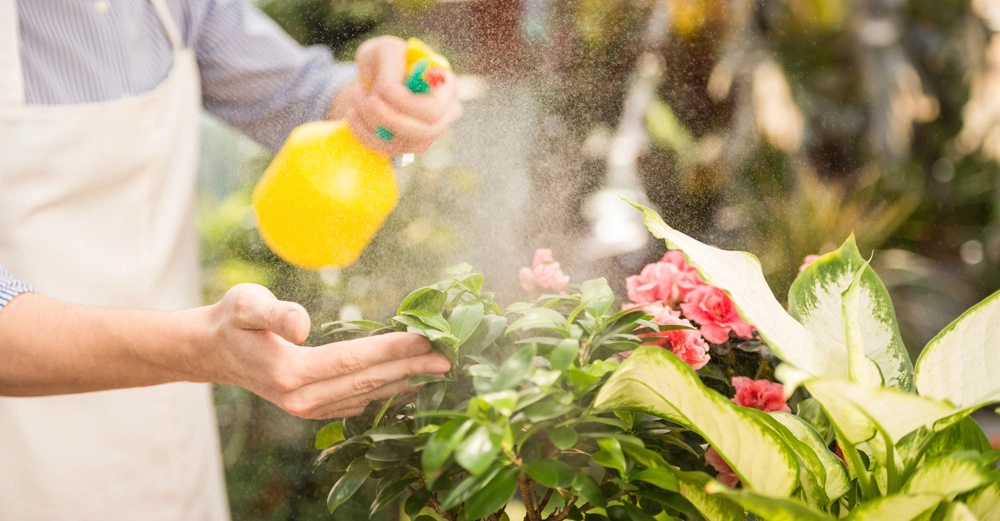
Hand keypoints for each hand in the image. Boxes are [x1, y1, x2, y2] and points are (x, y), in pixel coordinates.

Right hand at [199, 284, 450, 418]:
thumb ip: (274, 312)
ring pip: (368, 396)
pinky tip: (411, 381)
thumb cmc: (231, 320)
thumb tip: (302, 322)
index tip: (427, 339)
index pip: (354, 360)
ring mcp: (309, 409)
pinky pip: (359, 403)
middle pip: (369, 381)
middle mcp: (302, 398)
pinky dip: (388, 391)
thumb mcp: (245, 304)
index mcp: (290, 373)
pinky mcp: (315, 409)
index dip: (393, 349)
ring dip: (406, 381)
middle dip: (412, 367)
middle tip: (451, 356)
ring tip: (440, 369)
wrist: (211, 352)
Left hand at [338, 35, 462, 154]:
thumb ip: (392, 61)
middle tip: (366, 100)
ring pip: (402, 141)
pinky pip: (385, 149)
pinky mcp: (408, 147)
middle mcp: (444, 114)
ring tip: (356, 95)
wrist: (375, 79)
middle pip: (424, 131)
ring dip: (371, 120)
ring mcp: (428, 135)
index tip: (382, 88)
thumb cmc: (385, 60)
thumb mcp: (385, 49)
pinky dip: (363, 132)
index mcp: (446, 86)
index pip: (434, 108)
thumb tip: (388, 87)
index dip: (407, 103)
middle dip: (389, 117)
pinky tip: (354, 113)